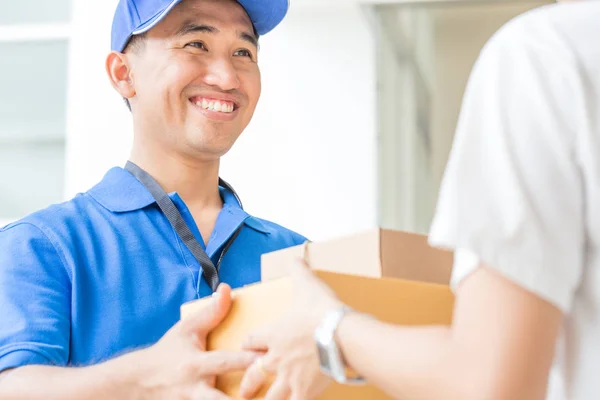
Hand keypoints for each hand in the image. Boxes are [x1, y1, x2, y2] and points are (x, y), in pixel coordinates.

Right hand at [130, 284, 257, 399]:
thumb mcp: (187, 329)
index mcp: (195, 364)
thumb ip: (211, 312)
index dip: (245, 360)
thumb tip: (227, 289)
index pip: (224, 362)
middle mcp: (194, 388)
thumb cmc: (167, 353)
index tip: (265, 357)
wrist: (136, 381)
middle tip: (268, 395)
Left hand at [239, 260, 342, 399]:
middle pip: (255, 372)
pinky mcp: (304, 390)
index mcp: (274, 334)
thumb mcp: (308, 285)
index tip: (247, 346)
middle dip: (249, 381)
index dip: (248, 343)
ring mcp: (289, 376)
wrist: (340, 334)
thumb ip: (299, 271)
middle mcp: (276, 357)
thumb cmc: (322, 311)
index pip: (251, 340)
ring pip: (271, 395)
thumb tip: (294, 257)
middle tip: (244, 389)